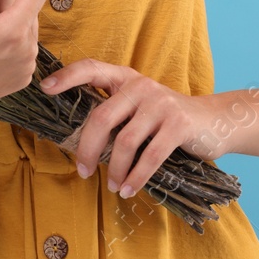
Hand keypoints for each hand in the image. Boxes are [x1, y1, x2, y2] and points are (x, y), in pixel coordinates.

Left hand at [39, 59, 220, 197]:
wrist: (214, 122)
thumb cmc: (165, 119)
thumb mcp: (138, 108)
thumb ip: (113, 113)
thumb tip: (78, 141)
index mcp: (125, 78)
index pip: (91, 68)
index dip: (67, 76)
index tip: (44, 88)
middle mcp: (140, 86)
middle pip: (101, 118)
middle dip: (87, 149)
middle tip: (83, 171)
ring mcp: (161, 103)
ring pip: (125, 141)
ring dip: (115, 170)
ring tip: (113, 186)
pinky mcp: (178, 124)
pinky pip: (150, 156)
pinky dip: (136, 177)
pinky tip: (129, 190)